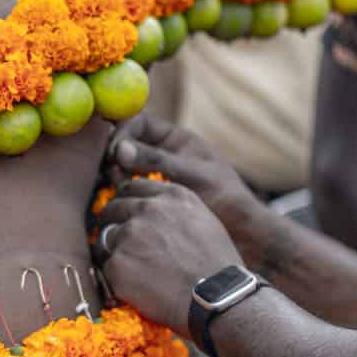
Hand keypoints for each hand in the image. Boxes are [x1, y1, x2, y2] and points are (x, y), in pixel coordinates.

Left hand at [97, 179, 243, 337]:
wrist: (216, 299)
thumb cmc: (217, 266)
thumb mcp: (204, 222)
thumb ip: (176, 211)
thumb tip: (154, 213)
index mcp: (172, 196)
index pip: (134, 187)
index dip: (127, 201)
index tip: (126, 212)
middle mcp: (148, 209)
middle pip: (114, 208)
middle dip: (113, 222)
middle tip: (120, 241)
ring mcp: (129, 234)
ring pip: (107, 238)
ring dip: (115, 250)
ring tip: (136, 270)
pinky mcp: (117, 263)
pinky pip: (107, 267)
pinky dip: (117, 277)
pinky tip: (136, 287)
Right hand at [109, 116, 255, 223]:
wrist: (241, 233)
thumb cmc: (225, 198)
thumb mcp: (193, 175)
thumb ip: (158, 161)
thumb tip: (120, 150)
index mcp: (175, 139)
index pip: (139, 122)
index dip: (123, 132)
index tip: (115, 152)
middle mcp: (161, 155)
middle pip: (124, 145)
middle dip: (115, 157)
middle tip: (115, 175)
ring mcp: (152, 178)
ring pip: (121, 169)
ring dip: (115, 177)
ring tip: (120, 192)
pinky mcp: (148, 200)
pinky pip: (125, 191)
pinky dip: (119, 195)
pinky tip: (120, 206)